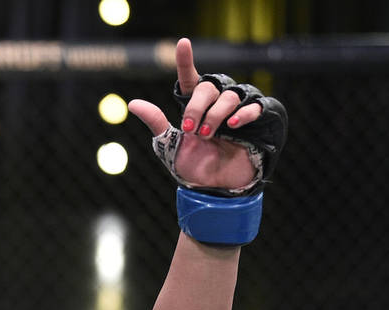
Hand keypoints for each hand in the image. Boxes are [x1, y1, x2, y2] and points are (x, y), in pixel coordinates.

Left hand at [128, 38, 267, 192]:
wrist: (215, 186)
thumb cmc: (194, 165)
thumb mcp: (170, 144)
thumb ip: (156, 122)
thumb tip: (133, 103)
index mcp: (193, 106)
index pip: (190, 78)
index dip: (186, 60)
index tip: (182, 43)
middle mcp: (215, 103)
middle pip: (208, 87)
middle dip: (197, 107)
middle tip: (190, 129)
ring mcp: (236, 109)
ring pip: (229, 95)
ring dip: (215, 115)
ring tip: (207, 136)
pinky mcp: (255, 120)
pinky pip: (254, 105)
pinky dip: (244, 113)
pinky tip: (234, 124)